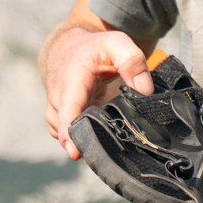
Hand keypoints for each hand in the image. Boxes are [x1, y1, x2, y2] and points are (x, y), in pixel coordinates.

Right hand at [42, 27, 153, 158]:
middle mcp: (59, 94)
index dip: (69, 130)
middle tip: (99, 158)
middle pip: (63, 125)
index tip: (74, 151)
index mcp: (72, 78)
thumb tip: (145, 89)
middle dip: (78, 142)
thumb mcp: (118, 43)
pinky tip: (94, 144)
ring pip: (61, 131)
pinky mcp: (59, 115)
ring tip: (99, 152)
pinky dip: (74, 140)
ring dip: (77, 142)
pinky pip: (63, 132)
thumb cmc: (96, 47)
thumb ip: (132, 61)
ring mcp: (57, 107)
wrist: (71, 46)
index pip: (67, 107)